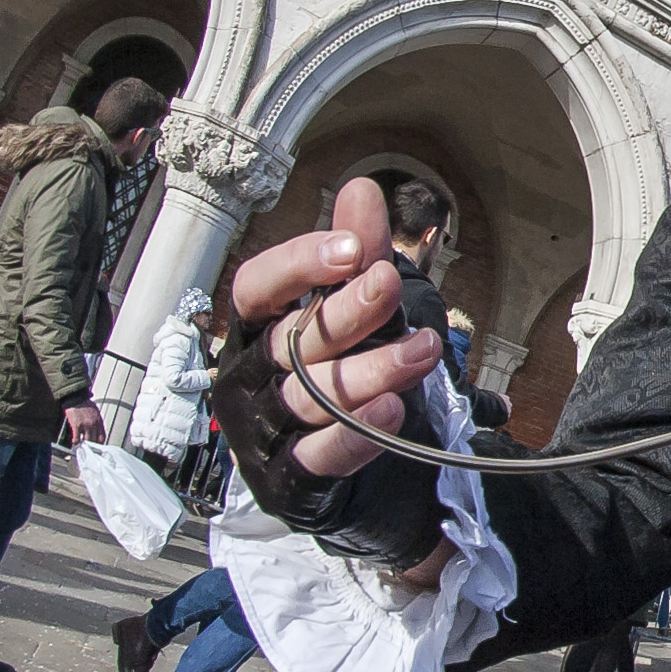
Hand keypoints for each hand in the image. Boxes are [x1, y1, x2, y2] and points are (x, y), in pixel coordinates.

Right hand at [63, 402, 104, 445]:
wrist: (76, 398)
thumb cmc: (85, 404)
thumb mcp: (95, 412)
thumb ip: (96, 422)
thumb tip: (96, 430)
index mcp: (99, 421)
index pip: (102, 437)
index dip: (99, 443)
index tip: (96, 446)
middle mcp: (94, 424)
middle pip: (95, 440)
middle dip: (91, 446)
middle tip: (88, 449)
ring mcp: (85, 425)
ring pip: (87, 441)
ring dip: (84, 445)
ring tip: (81, 447)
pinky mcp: (76, 425)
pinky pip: (77, 438)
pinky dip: (76, 443)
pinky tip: (74, 443)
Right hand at [227, 179, 436, 476]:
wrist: (337, 471)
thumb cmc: (338, 370)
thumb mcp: (354, 307)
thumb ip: (357, 254)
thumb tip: (361, 190)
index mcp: (255, 327)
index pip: (257, 286)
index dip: (298, 265)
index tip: (353, 248)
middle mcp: (248, 377)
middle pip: (291, 340)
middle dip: (346, 313)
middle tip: (392, 286)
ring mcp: (261, 432)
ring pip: (309, 397)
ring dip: (369, 371)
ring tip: (422, 350)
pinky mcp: (286, 481)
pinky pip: (316, 458)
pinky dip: (354, 437)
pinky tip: (391, 411)